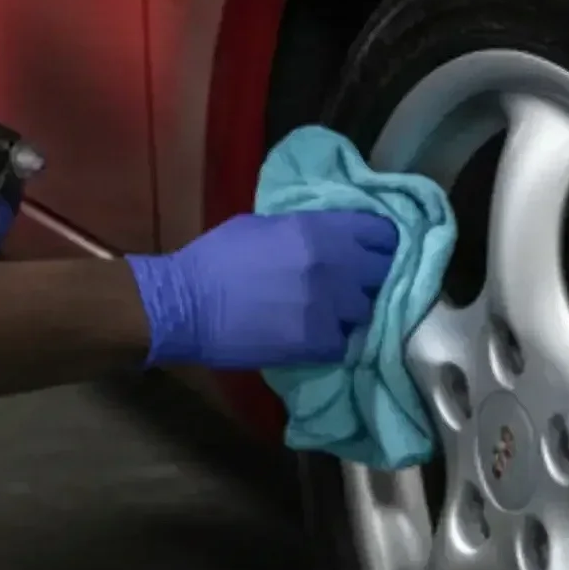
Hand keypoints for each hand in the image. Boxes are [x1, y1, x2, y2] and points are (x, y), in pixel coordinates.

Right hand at [124, 211, 399, 369]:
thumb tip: (326, 236)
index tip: (375, 250)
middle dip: (373, 278)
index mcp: (318, 230)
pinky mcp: (317, 343)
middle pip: (383, 272)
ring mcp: (328, 307)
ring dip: (353, 312)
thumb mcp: (261, 226)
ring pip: (366, 311)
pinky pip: (344, 343)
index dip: (381, 242)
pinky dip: (334, 342)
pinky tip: (315, 338)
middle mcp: (333, 265)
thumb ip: (302, 230)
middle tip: (358, 284)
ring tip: (333, 314)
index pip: (381, 232)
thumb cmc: (215, 258)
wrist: (185, 305)